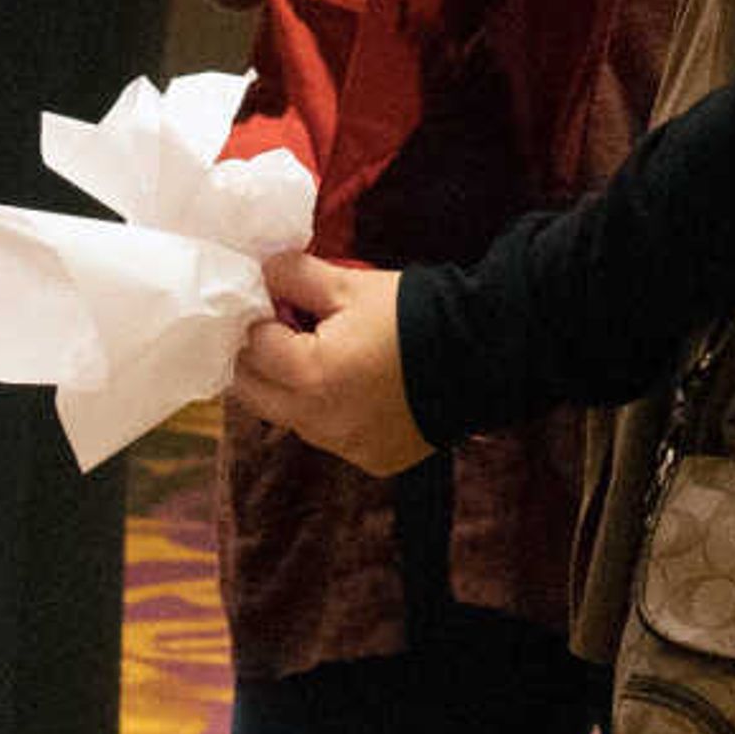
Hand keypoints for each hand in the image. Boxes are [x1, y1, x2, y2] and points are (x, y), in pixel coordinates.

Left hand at [227, 244, 429, 474]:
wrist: (483, 356)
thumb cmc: (414, 314)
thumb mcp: (350, 285)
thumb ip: (295, 276)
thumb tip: (262, 274)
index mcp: (309, 375)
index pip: (251, 348)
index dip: (258, 320)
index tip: (275, 305)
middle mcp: (319, 422)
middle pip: (253, 392)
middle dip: (258, 359)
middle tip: (283, 331)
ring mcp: (344, 446)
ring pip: (288, 417)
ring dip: (289, 388)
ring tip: (324, 355)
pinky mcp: (370, 459)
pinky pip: (328, 435)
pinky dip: (328, 411)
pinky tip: (356, 385)